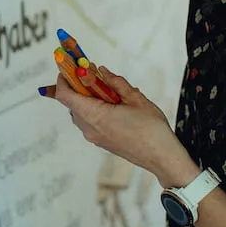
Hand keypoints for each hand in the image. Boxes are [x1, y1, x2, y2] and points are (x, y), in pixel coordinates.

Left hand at [44, 67, 194, 185]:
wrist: (162, 158)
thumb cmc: (152, 130)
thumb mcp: (136, 99)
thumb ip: (116, 82)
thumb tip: (102, 71)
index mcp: (95, 116)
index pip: (65, 96)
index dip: (63, 80)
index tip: (69, 68)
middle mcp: (90, 128)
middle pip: (71, 103)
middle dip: (77, 86)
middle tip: (91, 73)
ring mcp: (94, 137)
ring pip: (80, 112)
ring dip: (86, 98)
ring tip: (105, 88)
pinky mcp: (101, 142)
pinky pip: (88, 122)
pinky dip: (93, 109)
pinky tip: (111, 103)